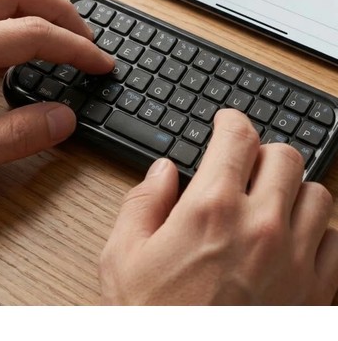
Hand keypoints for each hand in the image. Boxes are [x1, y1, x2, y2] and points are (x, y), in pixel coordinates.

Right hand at [99, 109, 337, 304]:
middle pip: (283, 156)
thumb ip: (142, 201)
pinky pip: (336, 241)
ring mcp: (295, 259)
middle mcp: (260, 225)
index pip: (237, 137)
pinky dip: (318, 233)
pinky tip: (294, 243)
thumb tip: (164, 171)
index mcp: (211, 208)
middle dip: (263, 153)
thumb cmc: (153, 320)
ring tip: (271, 204)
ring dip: (293, 191)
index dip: (232, 120)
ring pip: (317, 193)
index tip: (228, 122)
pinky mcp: (316, 292)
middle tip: (246, 166)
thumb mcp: (124, 256)